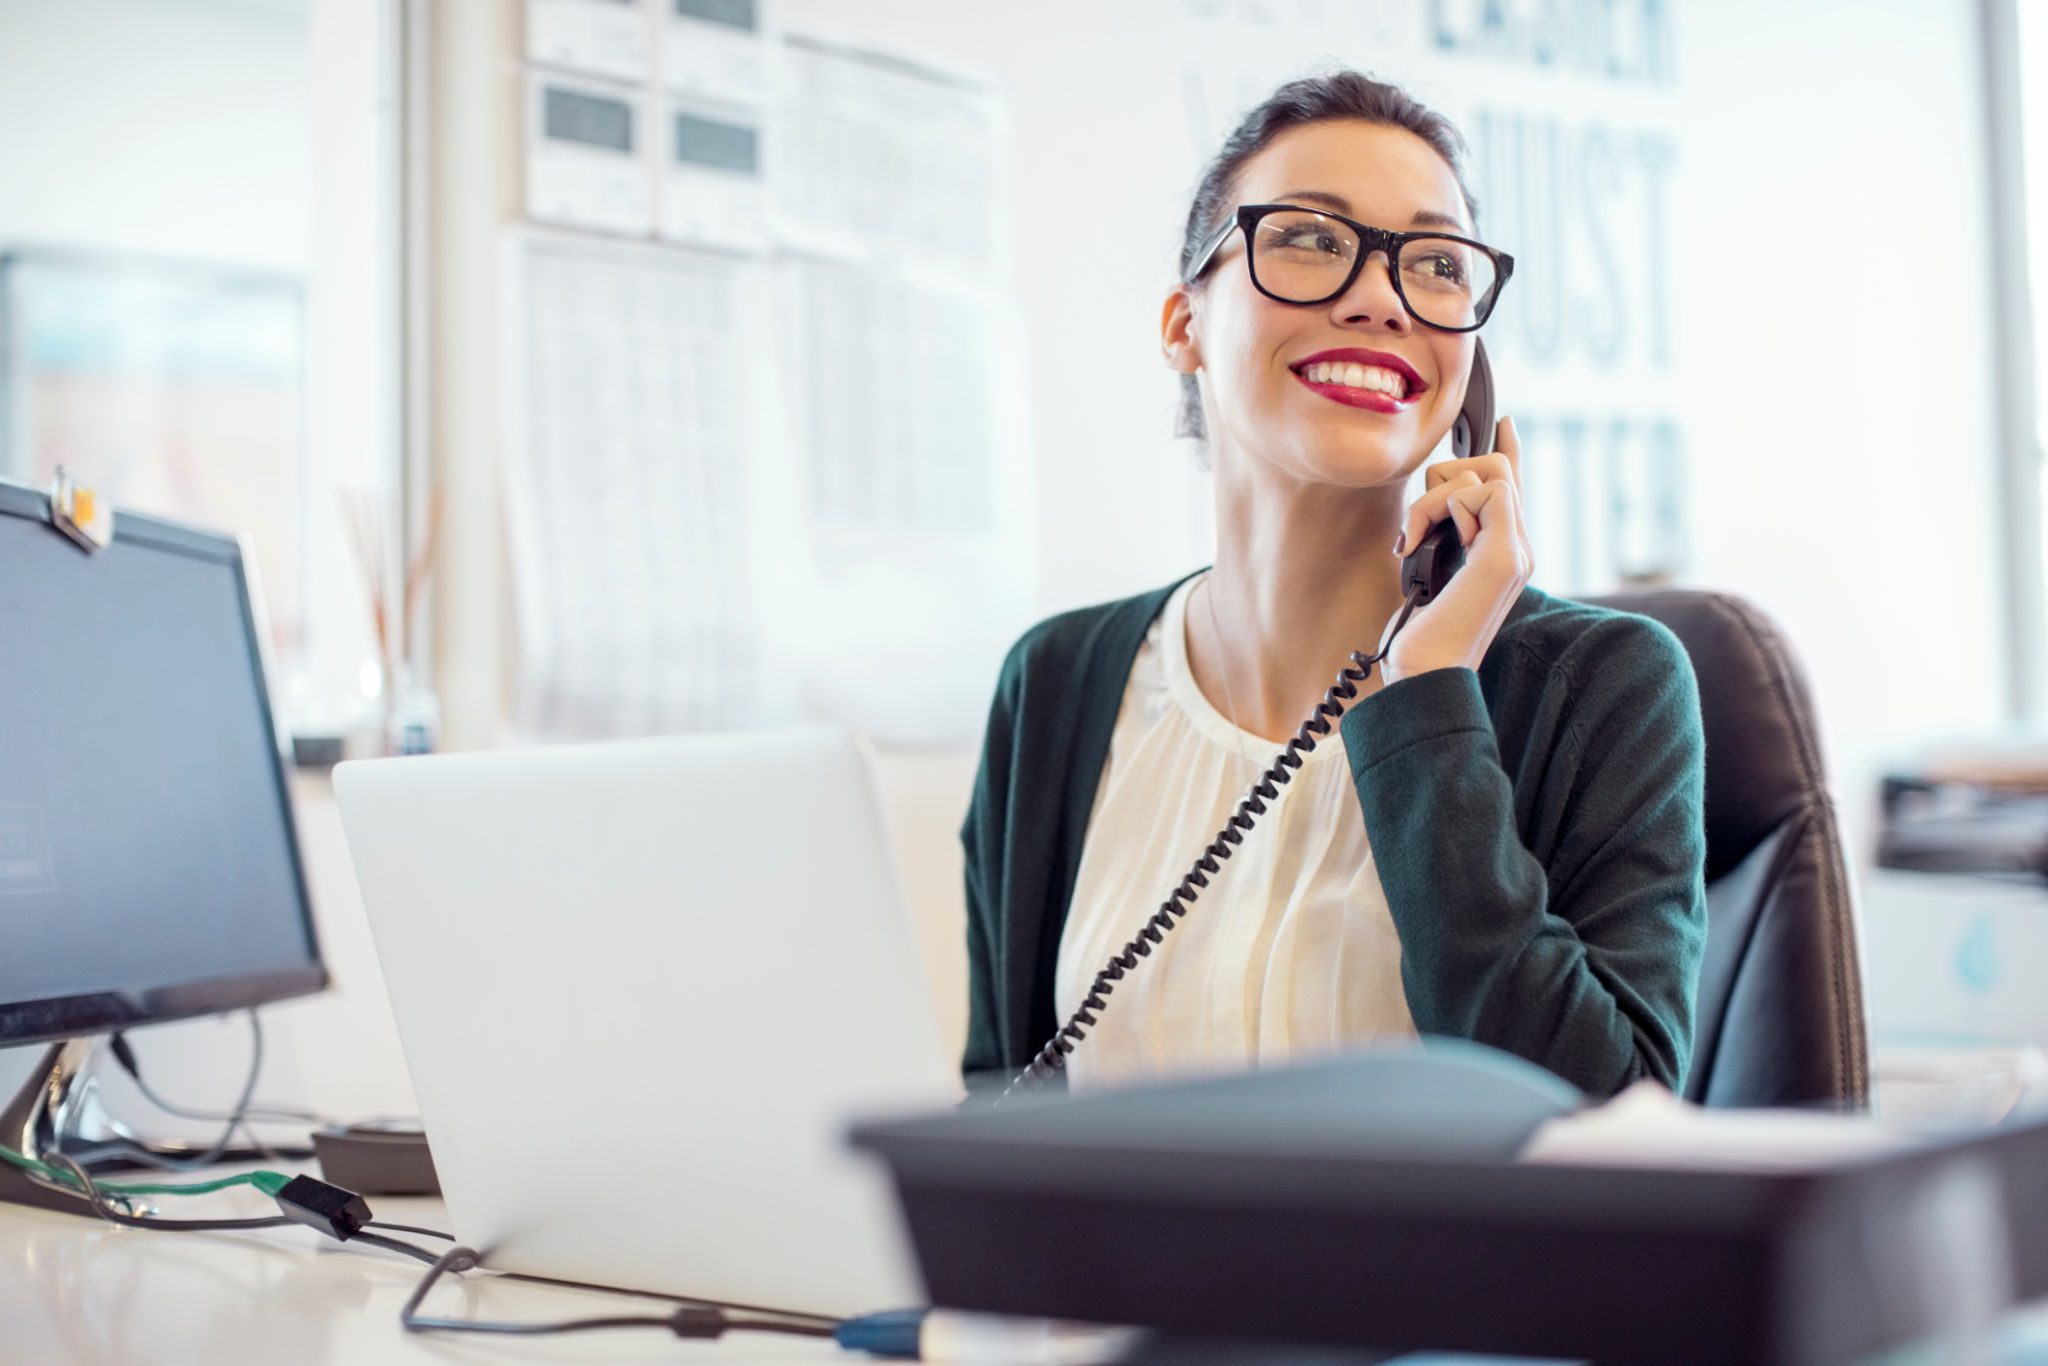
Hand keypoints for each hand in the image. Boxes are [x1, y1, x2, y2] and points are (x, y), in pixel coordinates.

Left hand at [1379, 415, 1533, 685]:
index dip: (1508, 450)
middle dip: (1442, 480)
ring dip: (1431, 501)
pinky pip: (1481, 491)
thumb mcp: (1427, 574)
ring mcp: (1518, 552)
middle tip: (1415, 529)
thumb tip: (1431, 509)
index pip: (1513, 488)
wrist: (1426, 675)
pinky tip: (1418, 546)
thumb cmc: (1419, 639)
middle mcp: (1519, 549)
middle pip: (1494, 468)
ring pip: (1484, 474)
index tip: (1501, 422)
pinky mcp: (1506, 555)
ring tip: (1412, 543)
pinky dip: (1436, 510)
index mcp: (1503, 552)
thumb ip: (1441, 539)